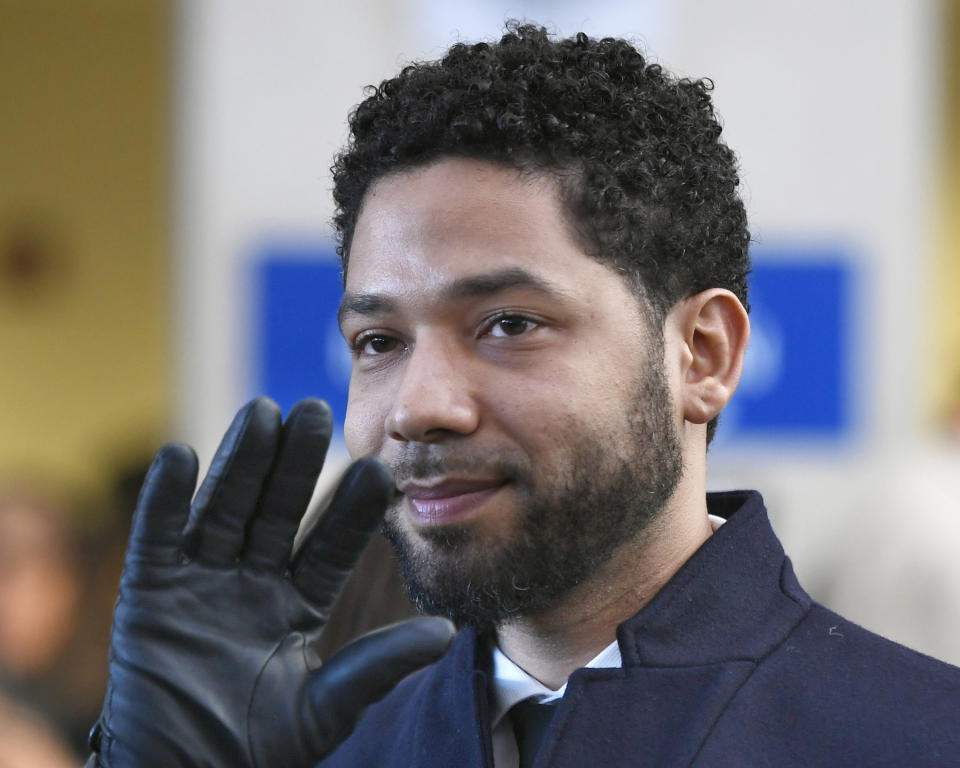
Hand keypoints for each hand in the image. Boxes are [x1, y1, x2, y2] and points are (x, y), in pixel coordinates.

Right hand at [89, 398, 453, 766]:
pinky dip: (164, 501)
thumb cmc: (260, 750)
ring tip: (260, 412)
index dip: (351, 511)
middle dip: (295, 464)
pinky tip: (178, 455)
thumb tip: (446, 633)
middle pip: (276, 512)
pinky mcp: (147, 597)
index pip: (329, 546)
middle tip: (316, 410)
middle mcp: (251, 581)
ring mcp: (199, 583)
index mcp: (296, 603)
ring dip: (238, 463)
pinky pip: (156, 541)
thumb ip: (378, 665)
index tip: (381, 470)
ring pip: (223, 510)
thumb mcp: (327, 706)